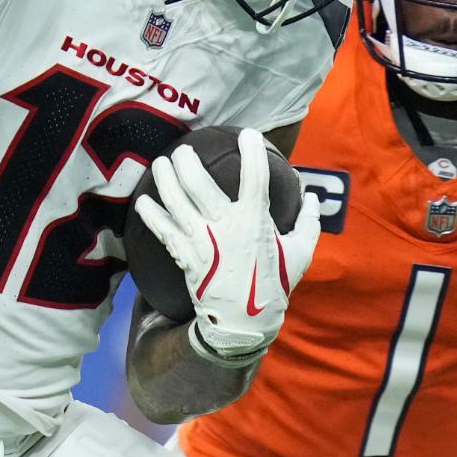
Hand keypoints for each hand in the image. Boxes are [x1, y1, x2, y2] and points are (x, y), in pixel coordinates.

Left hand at [132, 129, 321, 360]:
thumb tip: (313, 200)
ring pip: (177, 203)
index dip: (252, 153)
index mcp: (256, 222)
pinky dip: (152, 216)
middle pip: (200, 185)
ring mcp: (203, 242)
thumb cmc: (276, 284)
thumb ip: (308, 223)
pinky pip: (164, 232)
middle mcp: (226, 227)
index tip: (249, 135)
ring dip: (166, 180)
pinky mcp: (187, 257)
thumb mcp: (301, 253)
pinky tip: (143, 202)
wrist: (245, 321)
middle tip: (182, 150)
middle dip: (188, 162)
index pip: (255, 178)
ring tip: (161, 163)